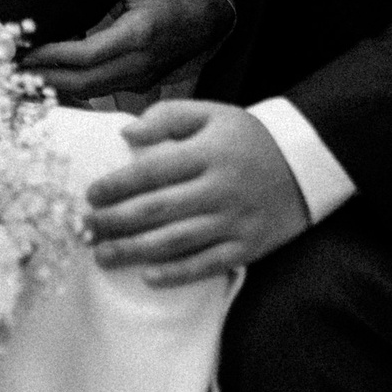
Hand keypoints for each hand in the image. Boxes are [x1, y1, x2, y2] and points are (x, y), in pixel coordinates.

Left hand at [25, 0, 230, 102]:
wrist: (207, 22)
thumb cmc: (171, 0)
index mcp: (136, 35)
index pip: (85, 55)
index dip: (53, 56)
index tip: (27, 51)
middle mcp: (137, 64)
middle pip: (83, 82)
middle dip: (47, 79)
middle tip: (16, 71)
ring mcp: (139, 79)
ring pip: (91, 92)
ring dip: (58, 87)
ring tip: (29, 77)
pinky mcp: (139, 86)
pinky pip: (102, 91)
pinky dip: (77, 86)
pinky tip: (56, 77)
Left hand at [87, 99, 308, 284]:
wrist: (306, 163)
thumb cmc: (248, 138)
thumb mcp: (213, 114)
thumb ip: (168, 116)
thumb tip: (127, 134)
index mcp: (208, 152)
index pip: (152, 171)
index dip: (117, 185)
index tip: (90, 196)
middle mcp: (220, 188)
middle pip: (157, 210)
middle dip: (115, 223)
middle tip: (85, 230)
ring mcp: (235, 220)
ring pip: (177, 241)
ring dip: (134, 251)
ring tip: (103, 256)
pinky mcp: (248, 246)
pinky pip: (208, 264)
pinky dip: (177, 273)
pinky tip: (148, 277)